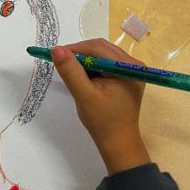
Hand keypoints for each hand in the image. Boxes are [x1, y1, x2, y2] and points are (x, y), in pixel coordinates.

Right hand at [52, 39, 150, 174]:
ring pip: (101, 53)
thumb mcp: (84, 95)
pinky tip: (85, 79)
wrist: (118, 142)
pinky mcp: (125, 76)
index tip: (56, 56)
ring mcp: (130, 70)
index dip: (74, 49)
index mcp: (128, 67)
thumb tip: (56, 49)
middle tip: (63, 65)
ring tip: (74, 75)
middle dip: (80, 54)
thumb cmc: (103, 121)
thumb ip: (71, 71)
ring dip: (84, 61)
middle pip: (100, 48)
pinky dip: (91, 66)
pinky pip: (104, 62)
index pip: (97, 48)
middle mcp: (133, 64)